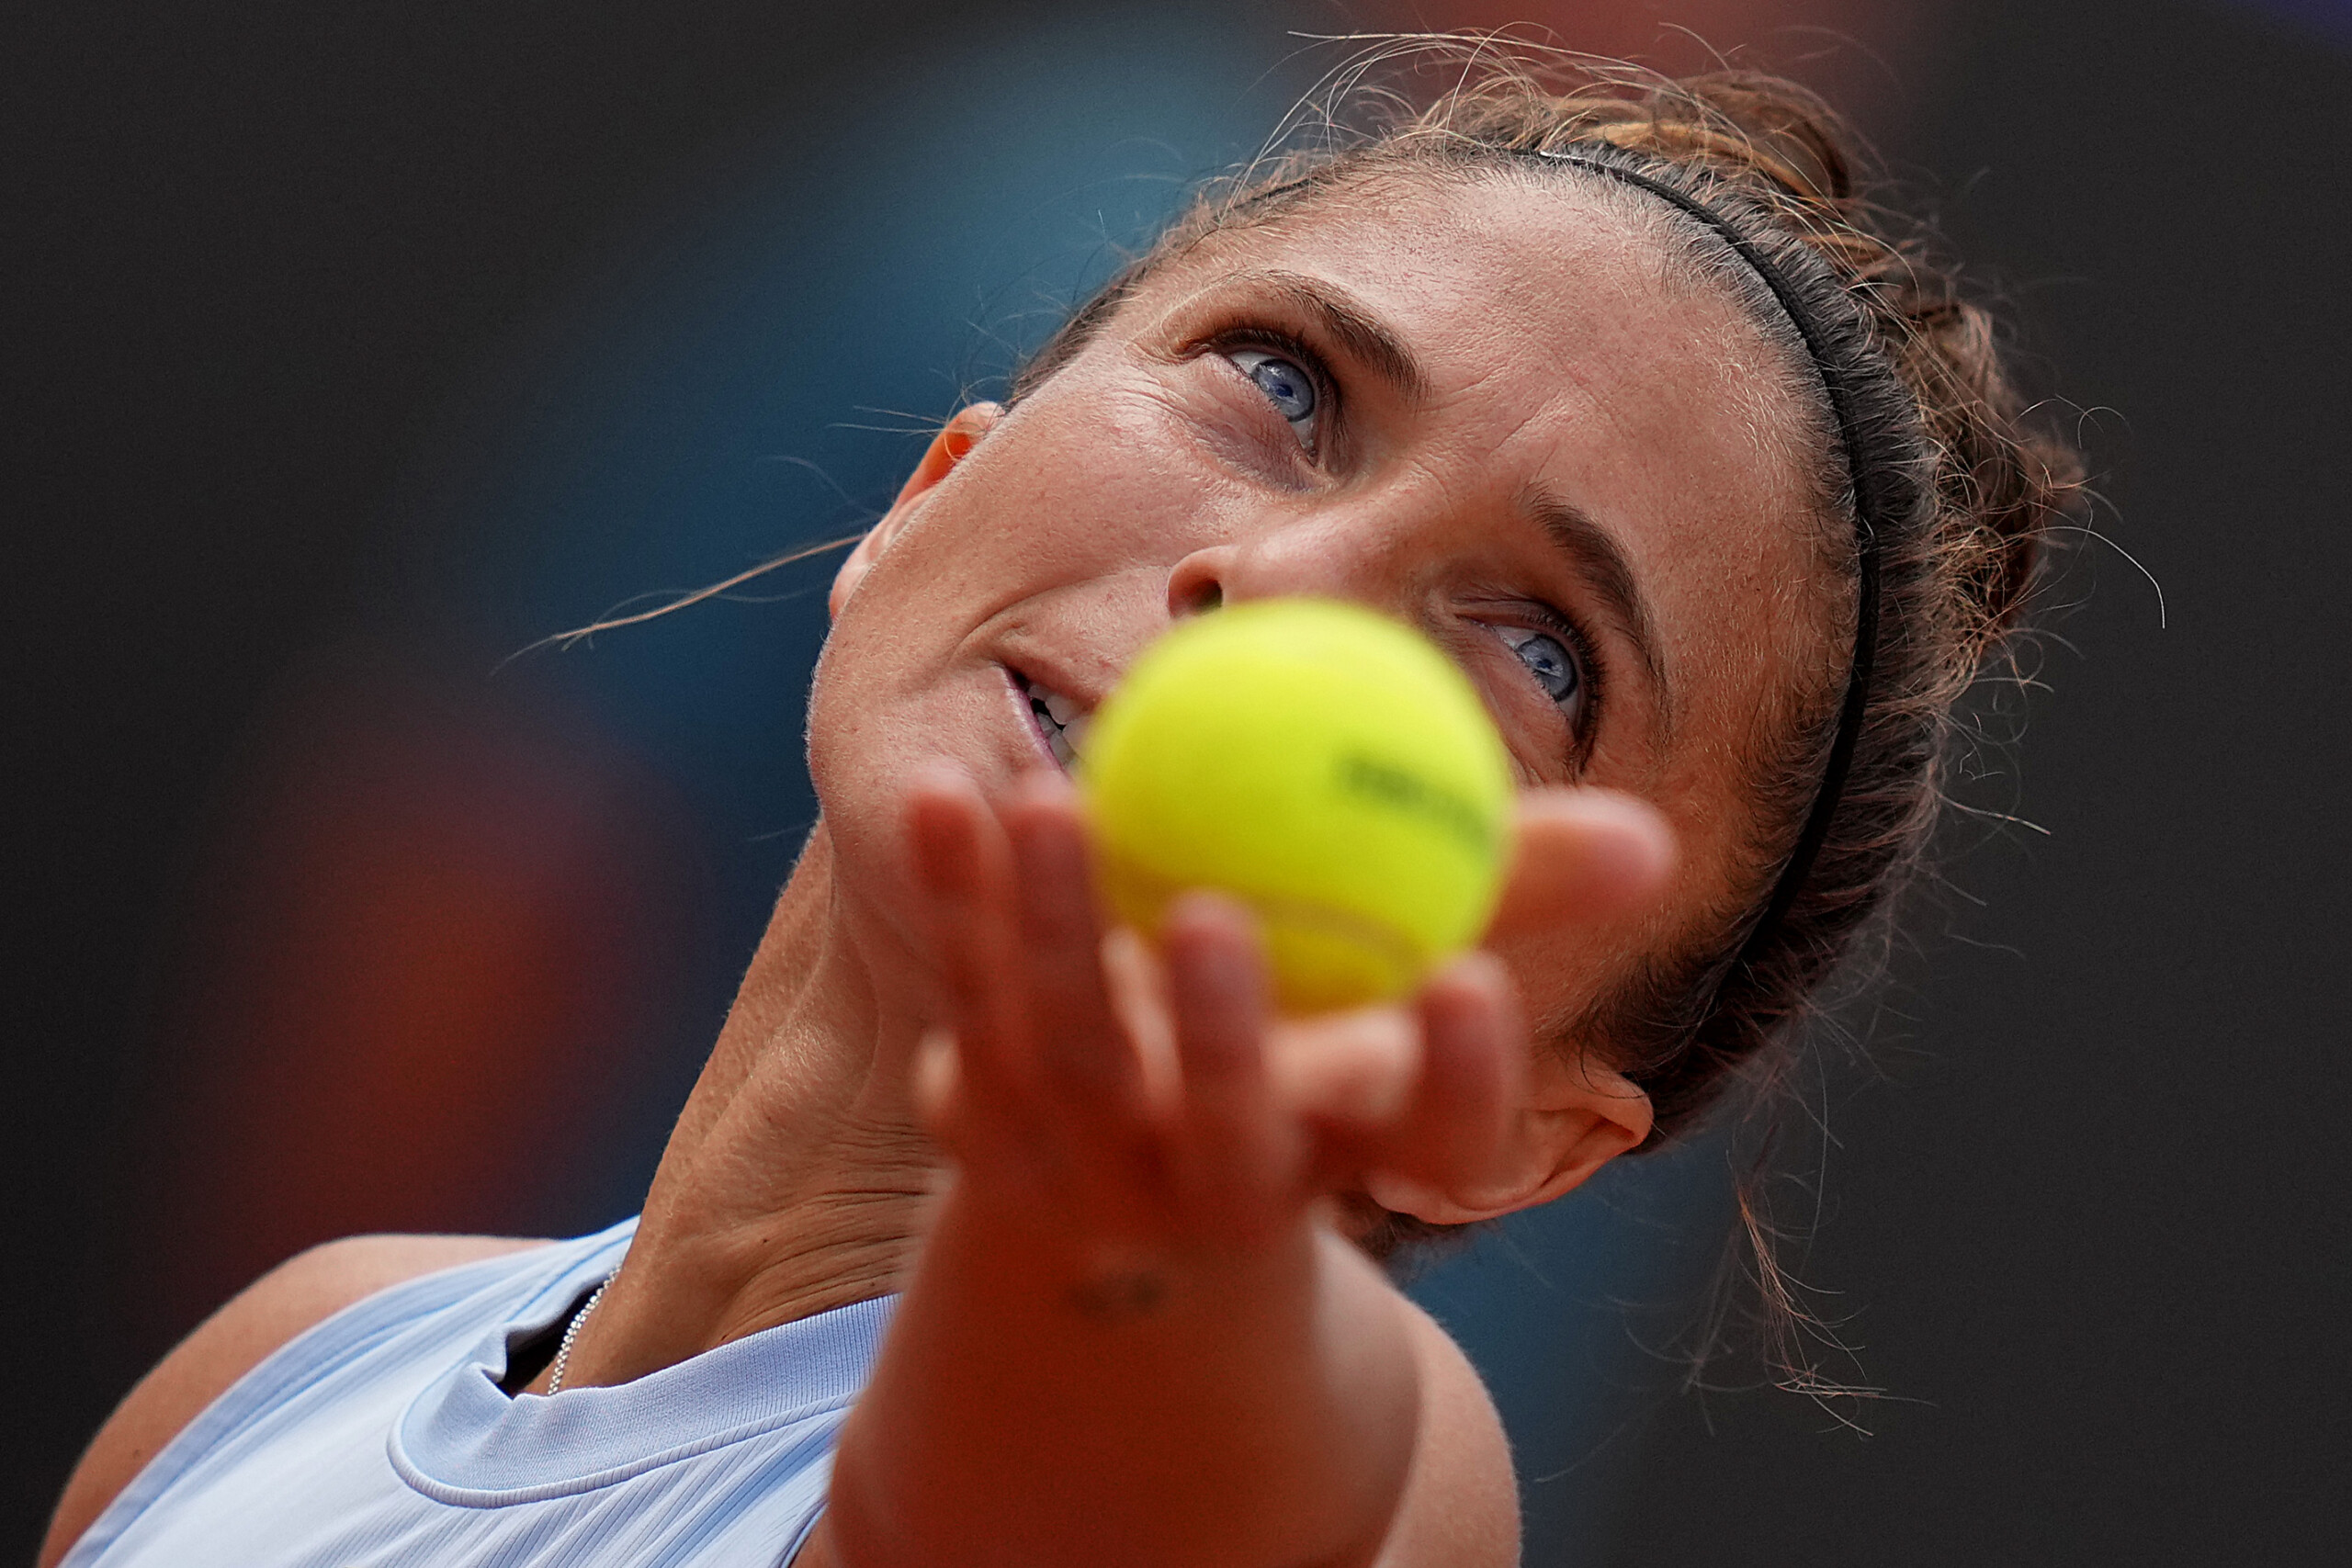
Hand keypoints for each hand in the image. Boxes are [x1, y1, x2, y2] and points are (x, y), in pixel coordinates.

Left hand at [902, 769, 1671, 1261]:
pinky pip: (965, 1003)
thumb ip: (1511, 895)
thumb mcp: (1407, 974)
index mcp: (1350, 1157)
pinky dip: (952, 899)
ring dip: (1052, 934)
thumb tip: (1654, 840)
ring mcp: (1090, 1171)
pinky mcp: (985, 1129)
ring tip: (1046, 801)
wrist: (1128, 1180)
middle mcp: (1223, 1186)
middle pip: (1229, 1136)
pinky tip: (944, 790)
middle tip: (1220, 917)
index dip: (1456, 1084)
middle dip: (1225, 1045)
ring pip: (1068, 1059)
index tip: (1467, 980)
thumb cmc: (1309, 1032)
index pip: (1432, 1150)